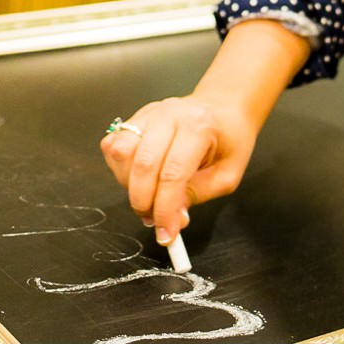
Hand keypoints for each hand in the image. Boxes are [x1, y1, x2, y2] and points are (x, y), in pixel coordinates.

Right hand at [99, 95, 260, 245]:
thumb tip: (170, 220)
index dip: (165, 210)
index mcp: (198, 127)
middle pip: (143, 165)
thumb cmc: (229, 140)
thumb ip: (196, 196)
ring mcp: (149, 114)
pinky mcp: (135, 118)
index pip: (173, 174)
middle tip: (154, 220)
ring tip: (148, 195)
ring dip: (129, 184)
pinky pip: (113, 145)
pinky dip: (120, 168)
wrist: (223, 108)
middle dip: (144, 202)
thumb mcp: (227, 174)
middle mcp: (170, 115)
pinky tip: (138, 177)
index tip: (166, 235)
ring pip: (121, 152)